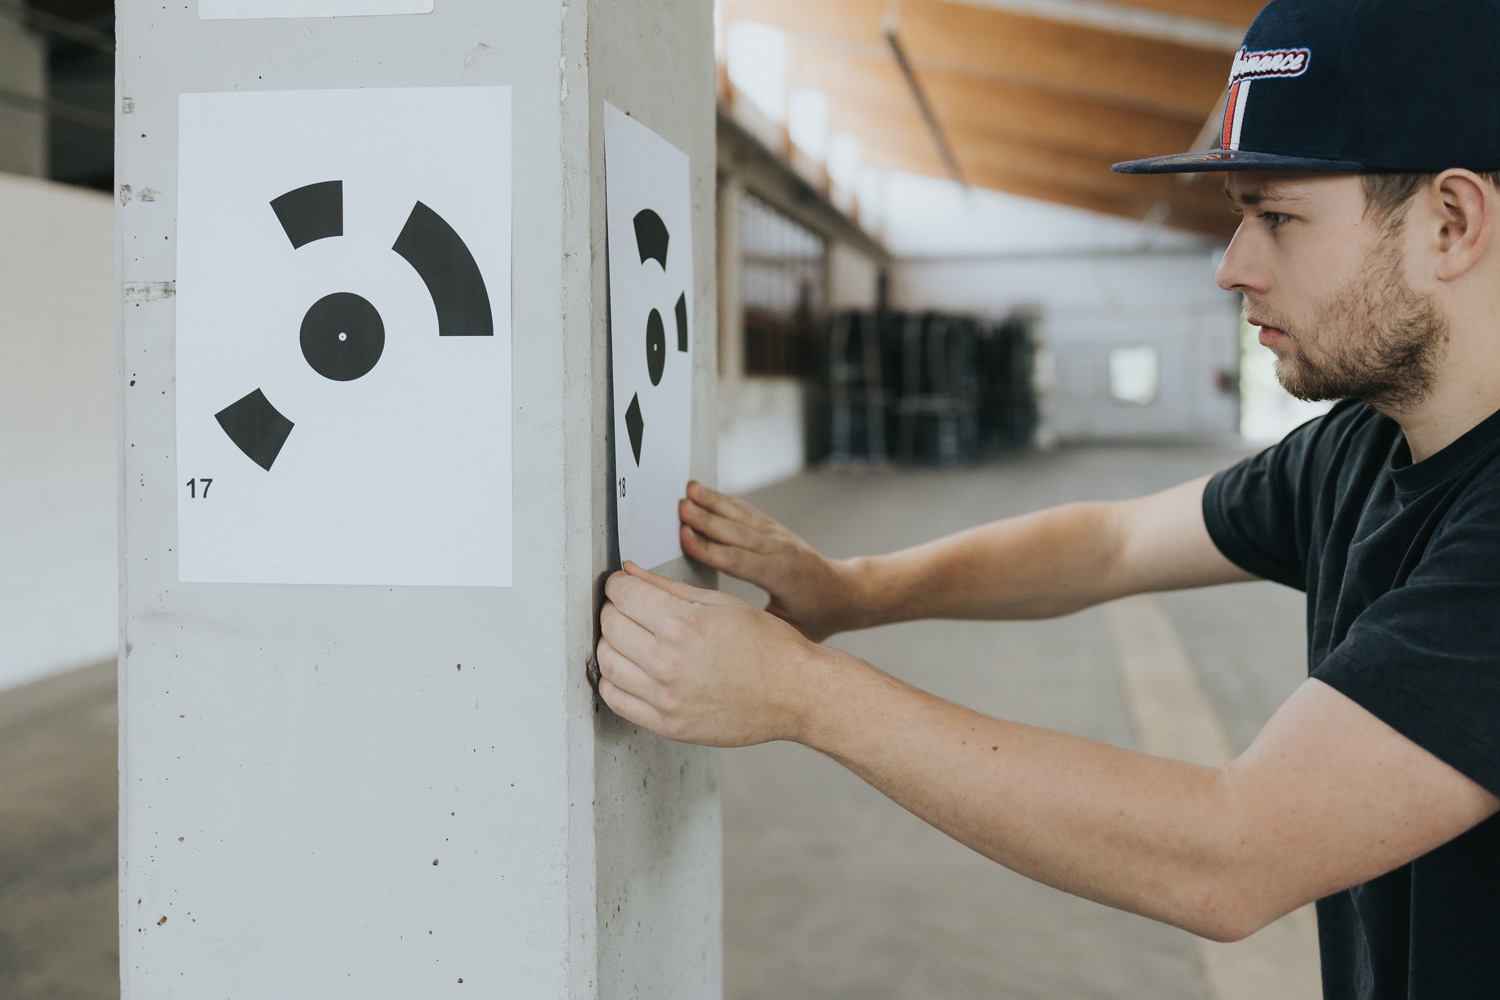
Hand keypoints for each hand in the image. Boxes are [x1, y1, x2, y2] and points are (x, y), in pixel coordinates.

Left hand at [596, 561, 838, 746]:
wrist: (796, 693)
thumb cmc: (767, 645)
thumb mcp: (720, 603)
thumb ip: (667, 587)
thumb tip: (629, 572)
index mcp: (684, 624)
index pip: (623, 594)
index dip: (618, 585)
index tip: (622, 586)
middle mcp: (669, 661)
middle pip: (610, 625)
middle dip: (614, 609)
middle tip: (628, 609)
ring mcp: (666, 697)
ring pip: (606, 661)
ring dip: (610, 643)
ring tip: (628, 638)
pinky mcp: (668, 725)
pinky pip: (616, 700)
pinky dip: (612, 681)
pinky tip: (628, 669)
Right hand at [678, 481, 866, 641]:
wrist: (845, 592)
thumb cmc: (818, 615)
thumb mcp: (790, 630)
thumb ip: (757, 624)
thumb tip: (720, 624)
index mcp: (782, 577)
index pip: (738, 561)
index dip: (709, 549)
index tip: (685, 536)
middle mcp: (780, 550)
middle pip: (736, 532)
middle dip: (706, 519)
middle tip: (679, 507)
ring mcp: (779, 537)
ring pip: (741, 516)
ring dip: (714, 502)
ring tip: (689, 490)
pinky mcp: (776, 530)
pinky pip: (748, 513)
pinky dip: (727, 502)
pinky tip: (708, 493)